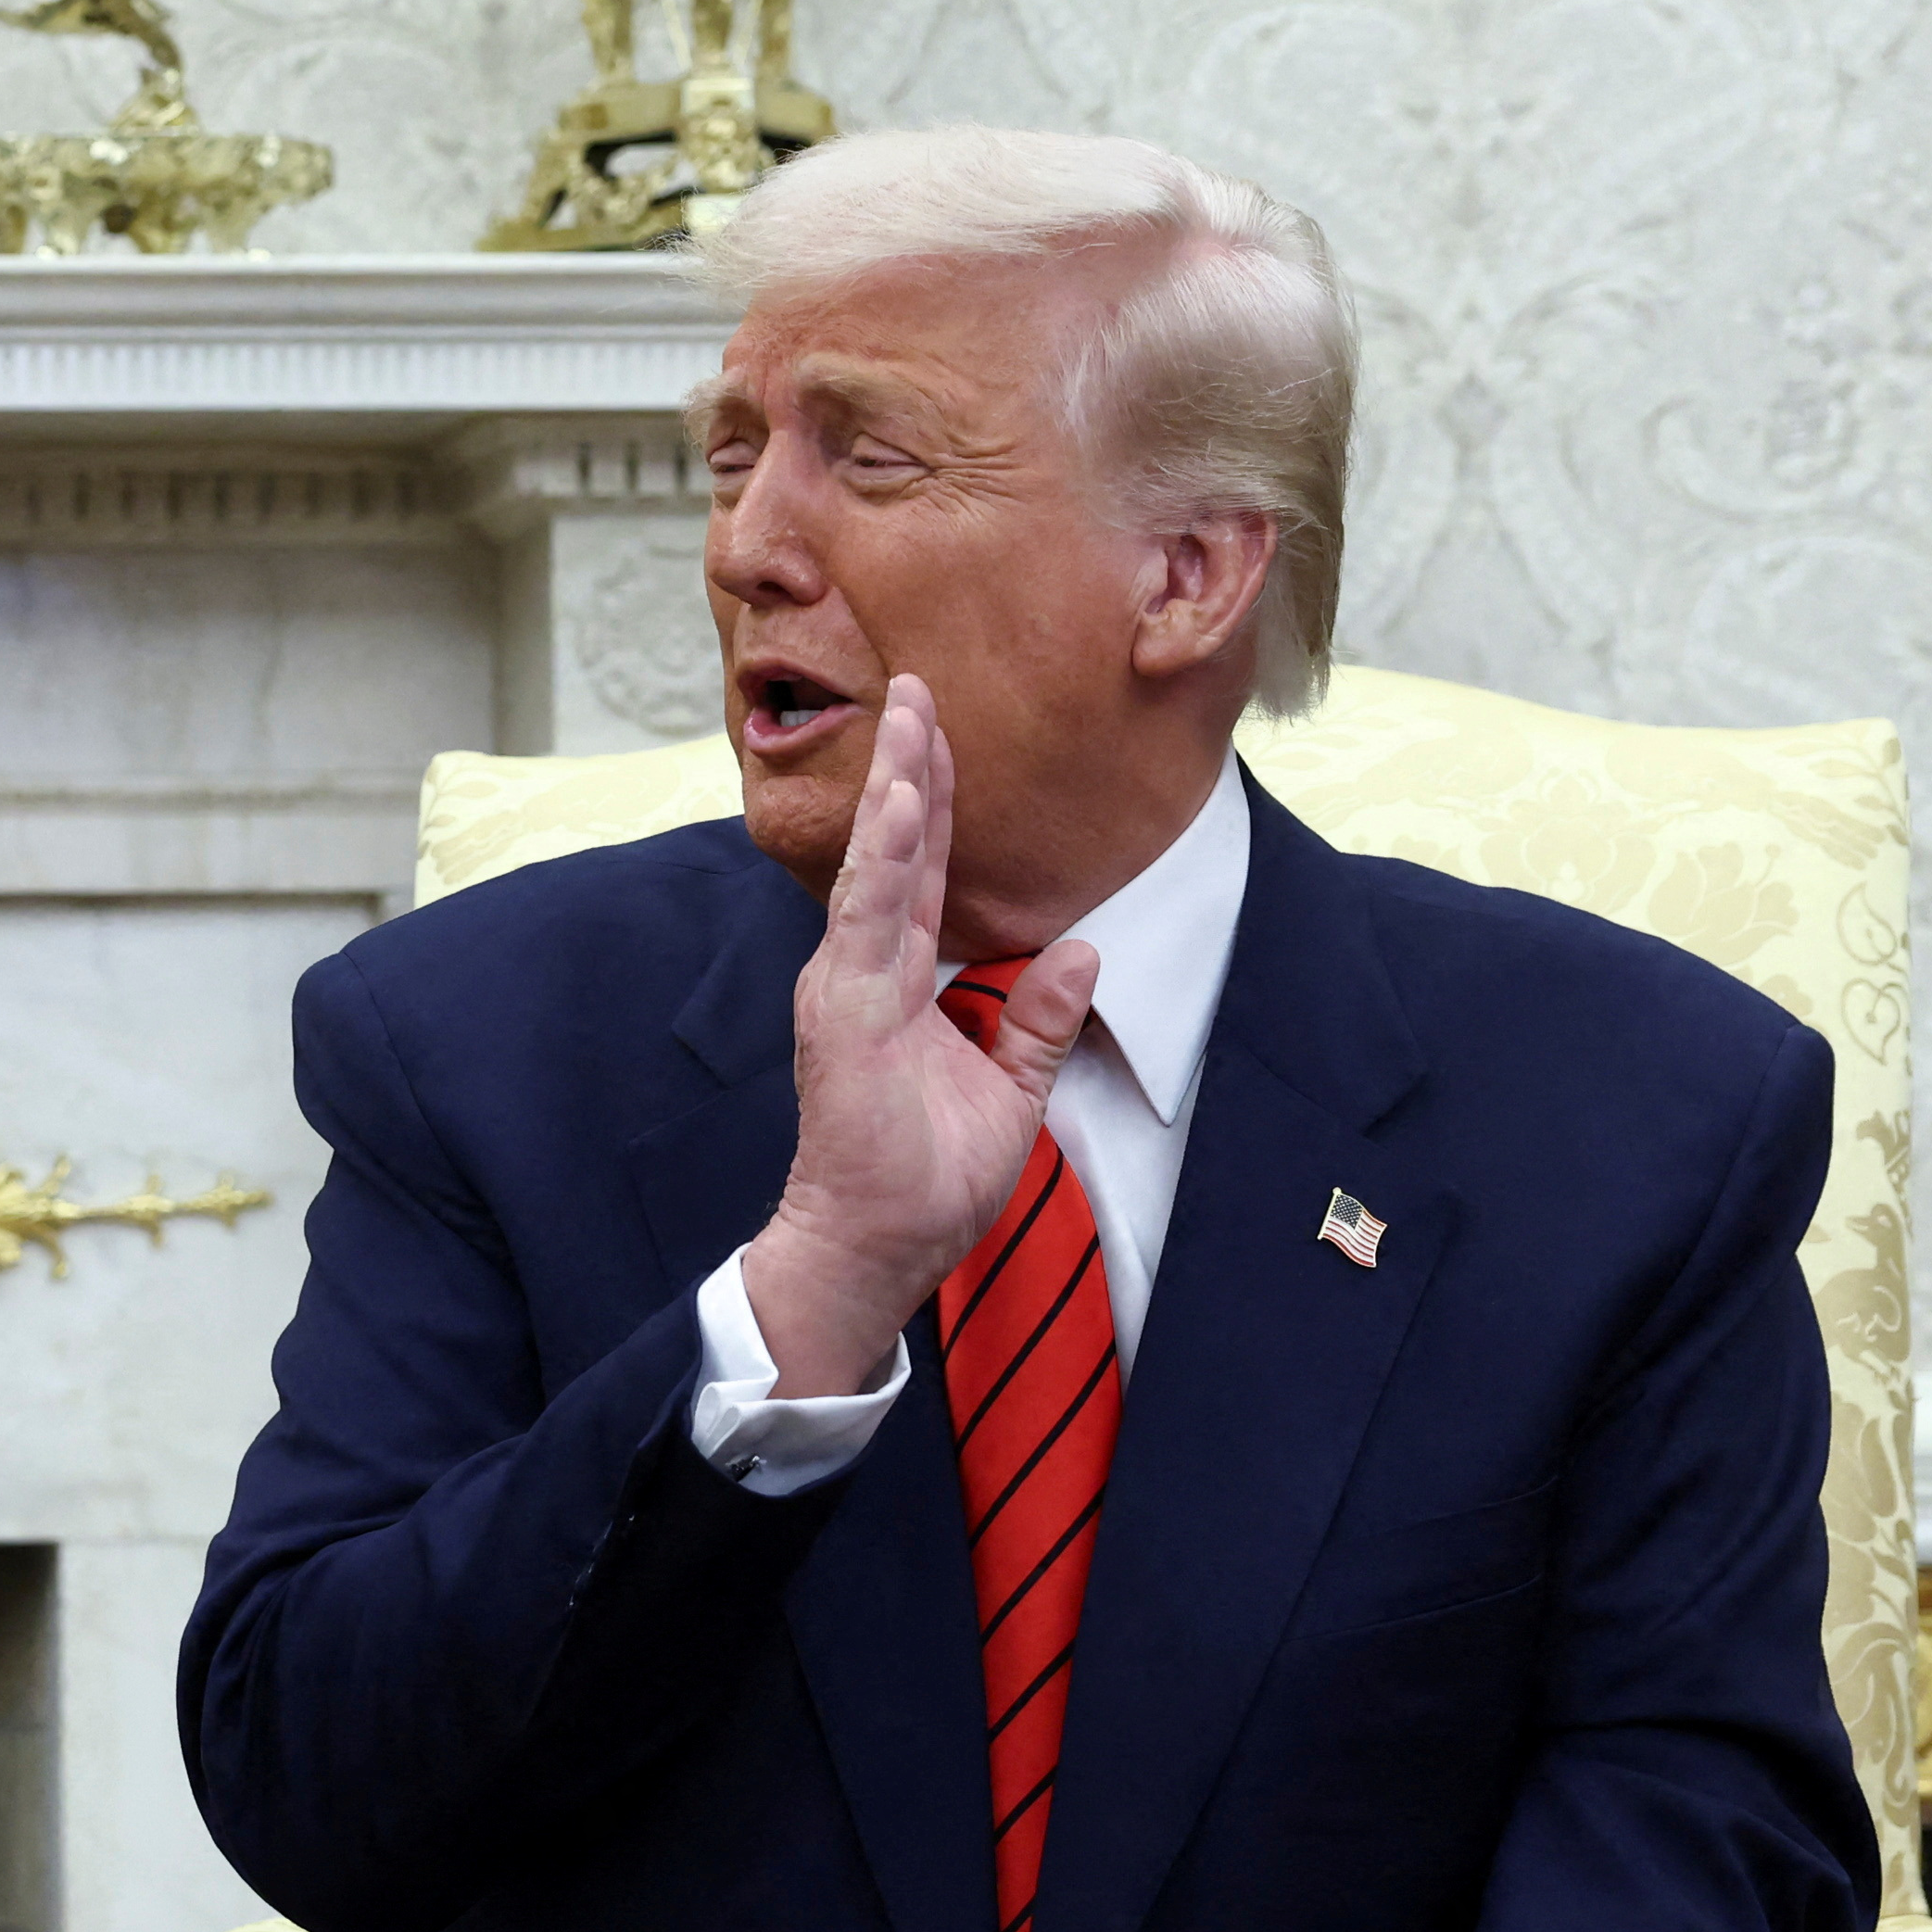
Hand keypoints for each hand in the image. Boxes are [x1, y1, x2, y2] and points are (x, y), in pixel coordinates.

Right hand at [739, 673, 1099, 1395]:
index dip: (933, 804)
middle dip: (909, 764)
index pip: (921, 874)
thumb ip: (1038, 1019)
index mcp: (900, 983)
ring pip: (880, 865)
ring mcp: (851, 985)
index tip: (939, 732)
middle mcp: (867, 970)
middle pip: (896, 849)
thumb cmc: (926, 1182)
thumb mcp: (1010, 1090)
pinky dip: (884, 856)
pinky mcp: (848, 1009)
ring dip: (896, 786)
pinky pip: (870, 917)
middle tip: (918, 684)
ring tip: (910, 715)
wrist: (876, 1246)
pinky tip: (899, 802)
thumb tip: (1083, 950)